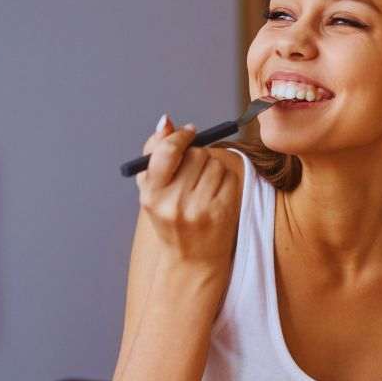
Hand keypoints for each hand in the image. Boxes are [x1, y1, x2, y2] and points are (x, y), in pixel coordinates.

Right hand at [135, 114, 239, 264]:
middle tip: (194, 169)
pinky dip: (225, 179)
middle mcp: (174, 203)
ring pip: (214, 163)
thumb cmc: (169, 218)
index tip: (189, 132)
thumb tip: (166, 121)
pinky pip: (229, 176)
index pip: (168, 151)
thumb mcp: (152, 190)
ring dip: (212, 167)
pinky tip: (216, 194)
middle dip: (197, 155)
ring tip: (203, 186)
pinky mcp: (222, 212)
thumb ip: (154, 152)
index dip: (181, 137)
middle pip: (196, 154)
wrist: (192, 259)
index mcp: (152, 195)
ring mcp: (200, 209)